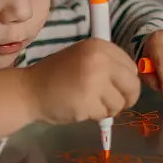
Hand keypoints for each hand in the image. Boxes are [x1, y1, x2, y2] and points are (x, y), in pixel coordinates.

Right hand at [22, 38, 141, 124]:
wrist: (29, 90)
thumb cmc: (56, 76)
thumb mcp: (83, 59)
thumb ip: (107, 66)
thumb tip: (132, 84)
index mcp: (100, 46)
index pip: (131, 67)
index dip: (125, 82)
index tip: (115, 89)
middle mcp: (100, 60)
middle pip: (132, 85)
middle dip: (125, 98)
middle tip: (111, 104)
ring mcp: (94, 80)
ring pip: (120, 103)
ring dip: (108, 109)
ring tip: (89, 104)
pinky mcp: (88, 101)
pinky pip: (104, 115)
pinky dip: (94, 116)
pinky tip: (79, 108)